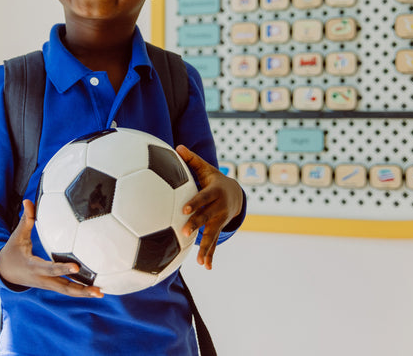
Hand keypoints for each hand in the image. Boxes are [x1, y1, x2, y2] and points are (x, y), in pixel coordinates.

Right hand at [0, 199, 103, 297]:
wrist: (4, 272)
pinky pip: (66, 288)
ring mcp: (47, 284)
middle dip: (80, 290)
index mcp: (34, 267)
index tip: (77, 267)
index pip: (50, 269)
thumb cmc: (12, 251)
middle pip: (63, 288)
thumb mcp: (17, 236)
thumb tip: (28, 200)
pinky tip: (95, 289)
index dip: (63, 269)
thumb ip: (26, 219)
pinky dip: (79, 290)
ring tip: (101, 293)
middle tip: (97, 291)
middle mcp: (42, 279)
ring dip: (83, 293)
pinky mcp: (51, 285)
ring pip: (67, 291)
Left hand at [177, 145, 243, 270]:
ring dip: (206, 247)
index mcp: (214, 192)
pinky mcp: (218, 229)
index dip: (195, 203)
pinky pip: (215, 243)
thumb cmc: (214, 179)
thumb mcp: (206, 168)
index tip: (184, 209)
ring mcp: (219, 220)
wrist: (235, 194)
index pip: (203, 198)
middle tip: (185, 232)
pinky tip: (205, 266)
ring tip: (198, 261)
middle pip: (207, 217)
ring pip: (212, 234)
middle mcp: (218, 208)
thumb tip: (177, 146)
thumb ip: (191, 159)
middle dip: (197, 225)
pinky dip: (211, 255)